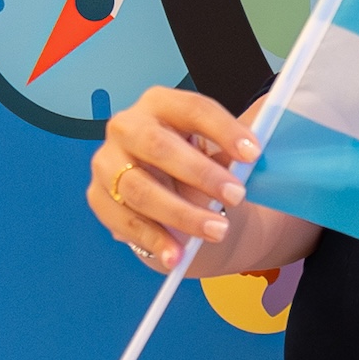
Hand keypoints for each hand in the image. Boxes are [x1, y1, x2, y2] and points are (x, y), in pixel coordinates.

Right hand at [87, 88, 259, 270]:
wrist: (170, 196)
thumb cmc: (197, 165)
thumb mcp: (218, 151)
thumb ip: (236, 148)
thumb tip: (260, 143)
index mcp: (161, 104)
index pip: (193, 108)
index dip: (224, 129)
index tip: (254, 153)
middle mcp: (128, 127)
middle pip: (158, 146)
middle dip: (200, 173)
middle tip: (237, 195)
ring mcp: (107, 162)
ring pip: (139, 188)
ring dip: (181, 214)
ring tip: (217, 231)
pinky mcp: (98, 196)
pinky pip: (123, 220)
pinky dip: (153, 239)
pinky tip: (177, 255)